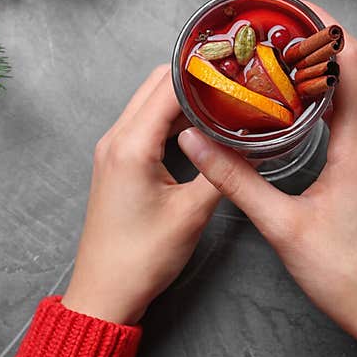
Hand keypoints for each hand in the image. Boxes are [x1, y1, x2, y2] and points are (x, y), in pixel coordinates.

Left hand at [62, 65, 220, 324]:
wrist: (106, 292)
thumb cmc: (143, 258)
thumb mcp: (192, 213)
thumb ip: (222, 171)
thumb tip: (250, 143)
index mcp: (131, 145)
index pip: (168, 86)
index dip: (203, 70)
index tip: (236, 64)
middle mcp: (116, 139)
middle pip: (155, 84)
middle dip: (194, 76)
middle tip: (234, 78)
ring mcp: (112, 150)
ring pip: (149, 102)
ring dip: (182, 96)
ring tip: (223, 97)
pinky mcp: (117, 162)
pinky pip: (144, 124)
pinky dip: (170, 117)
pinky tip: (200, 124)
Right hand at [178, 3, 356, 356]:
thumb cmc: (348, 275)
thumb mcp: (282, 227)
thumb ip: (236, 180)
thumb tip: (198, 142)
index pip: (352, 60)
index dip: (323, 25)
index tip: (288, 6)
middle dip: (317, 39)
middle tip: (274, 27)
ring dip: (325, 68)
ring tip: (281, 58)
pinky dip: (332, 97)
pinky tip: (302, 107)